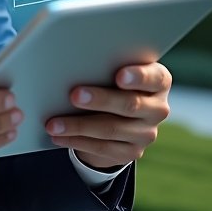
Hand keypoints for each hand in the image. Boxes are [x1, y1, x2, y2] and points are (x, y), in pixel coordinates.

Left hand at [45, 62, 171, 170]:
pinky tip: (58, 136)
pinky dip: (76, 141)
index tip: (119, 76)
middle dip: (100, 100)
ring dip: (78, 126)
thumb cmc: (110, 79)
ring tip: (53, 123)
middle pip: (130, 104)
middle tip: (74, 95)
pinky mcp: (132, 151)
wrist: (117, 114)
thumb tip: (70, 59)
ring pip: (111, 129)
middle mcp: (158, 108)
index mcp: (159, 81)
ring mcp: (147, 133)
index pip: (155, 77)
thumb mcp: (113, 68)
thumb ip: (105, 64)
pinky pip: (103, 148)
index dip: (138, 77)